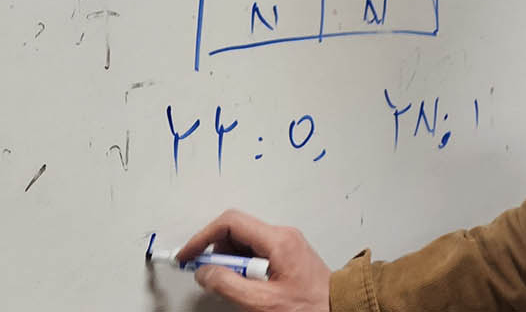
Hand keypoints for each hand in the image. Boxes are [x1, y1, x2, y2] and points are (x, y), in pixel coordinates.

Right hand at [180, 209, 330, 311]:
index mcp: (279, 240)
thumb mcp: (262, 301)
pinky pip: (256, 252)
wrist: (338, 310)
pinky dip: (242, 266)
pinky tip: (247, 285)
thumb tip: (205, 272)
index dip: (202, 237)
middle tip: (208, 275)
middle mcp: (283, 235)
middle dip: (216, 252)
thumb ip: (228, 285)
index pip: (230, 223)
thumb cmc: (310, 307)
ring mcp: (286, 243)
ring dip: (230, 261)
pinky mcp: (287, 254)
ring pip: (244, 242)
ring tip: (235, 286)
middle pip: (236, 230)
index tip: (188, 254)